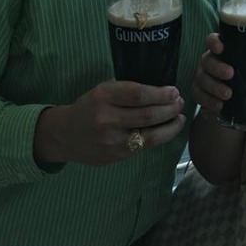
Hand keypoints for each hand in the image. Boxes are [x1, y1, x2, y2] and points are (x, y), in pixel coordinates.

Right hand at [34, 80, 185, 165]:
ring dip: (170, 126)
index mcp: (103, 97)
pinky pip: (143, 147)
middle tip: (180, 102)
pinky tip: (168, 130)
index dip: (160, 94)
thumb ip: (126, 89)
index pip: (138, 94)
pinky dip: (160, 138)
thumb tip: (160, 89)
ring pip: (149, 135)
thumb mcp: (102, 90)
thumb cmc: (89, 106)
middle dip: (170, 108)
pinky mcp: (115, 156)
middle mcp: (107, 119)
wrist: (65, 135)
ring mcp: (111, 141)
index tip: (174, 91)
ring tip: (180, 117)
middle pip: (147, 115)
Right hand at [192, 33, 245, 118]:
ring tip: (228, 95)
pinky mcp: (200, 94)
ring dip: (214, 87)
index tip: (221, 47)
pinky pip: (199, 97)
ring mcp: (202, 78)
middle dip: (217, 67)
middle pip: (207, 60)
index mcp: (222, 51)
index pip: (212, 40)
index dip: (214, 42)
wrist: (233, 103)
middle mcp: (209, 62)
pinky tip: (219, 107)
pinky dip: (208, 102)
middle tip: (231, 74)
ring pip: (202, 79)